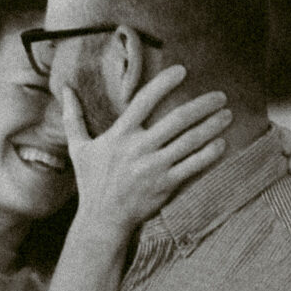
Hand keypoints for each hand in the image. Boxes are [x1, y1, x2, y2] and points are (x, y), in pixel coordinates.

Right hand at [62, 65, 231, 240]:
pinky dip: (209, 153)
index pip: (144, 100)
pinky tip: (222, 143)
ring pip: (190, 141)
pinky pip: (192, 166)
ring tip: (227, 115)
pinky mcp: (165, 185)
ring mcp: (153, 167)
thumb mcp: (78, 149)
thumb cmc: (91, 182)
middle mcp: (138, 148)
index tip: (183, 70)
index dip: (164, 83)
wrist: (102, 220)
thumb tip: (64, 90)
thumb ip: (73, 117)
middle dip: (202, 105)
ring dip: (212, 126)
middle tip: (220, 95)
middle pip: (177, 119)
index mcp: (119, 135)